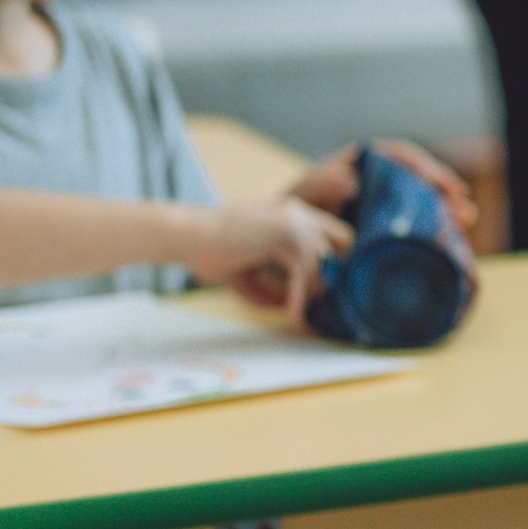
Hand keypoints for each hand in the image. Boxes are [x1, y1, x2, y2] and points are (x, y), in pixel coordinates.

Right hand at [182, 199, 354, 325]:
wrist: (182, 235)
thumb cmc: (209, 252)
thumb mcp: (250, 275)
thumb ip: (273, 289)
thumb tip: (292, 309)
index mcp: (292, 216)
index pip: (337, 236)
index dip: (337, 263)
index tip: (325, 291)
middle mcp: (298, 214)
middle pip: (345, 244)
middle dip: (337, 273)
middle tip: (320, 302)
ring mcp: (293, 220)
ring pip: (325, 262)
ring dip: (313, 293)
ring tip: (294, 314)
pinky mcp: (283, 232)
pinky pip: (305, 271)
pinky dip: (299, 295)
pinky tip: (290, 313)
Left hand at [288, 142, 479, 233]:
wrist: (284, 239)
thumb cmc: (291, 215)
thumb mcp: (302, 198)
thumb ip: (320, 187)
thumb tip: (349, 179)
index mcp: (359, 161)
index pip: (400, 155)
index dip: (426, 167)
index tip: (443, 185)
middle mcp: (376, 176)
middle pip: (418, 175)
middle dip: (444, 190)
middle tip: (464, 211)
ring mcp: (383, 198)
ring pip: (420, 196)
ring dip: (444, 207)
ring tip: (463, 222)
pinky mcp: (386, 220)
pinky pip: (413, 217)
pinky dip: (431, 225)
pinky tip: (447, 237)